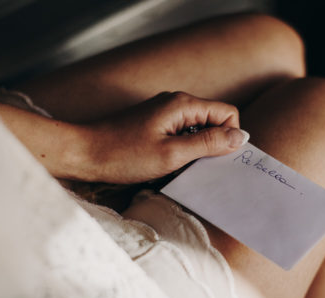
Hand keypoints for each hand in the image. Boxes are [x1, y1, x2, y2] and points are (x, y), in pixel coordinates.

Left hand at [78, 91, 247, 183]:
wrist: (83, 152)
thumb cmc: (123, 155)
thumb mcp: (172, 154)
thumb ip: (209, 144)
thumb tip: (240, 137)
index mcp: (183, 104)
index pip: (227, 113)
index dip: (230, 137)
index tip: (218, 160)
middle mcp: (176, 103)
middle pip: (214, 120)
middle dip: (213, 145)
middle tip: (197, 168)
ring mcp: (164, 112)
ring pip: (198, 130)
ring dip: (195, 151)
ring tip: (177, 167)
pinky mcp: (155, 124)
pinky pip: (181, 135)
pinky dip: (181, 150)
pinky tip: (167, 165)